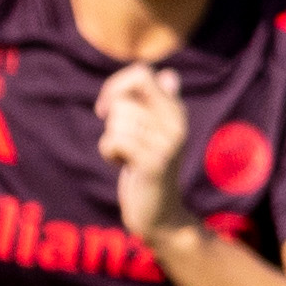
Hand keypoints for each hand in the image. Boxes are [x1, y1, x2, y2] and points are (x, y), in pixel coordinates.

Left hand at [101, 62, 195, 241]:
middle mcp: (177, 123)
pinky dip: (108, 153)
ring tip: (128, 156)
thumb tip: (169, 75)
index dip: (117, 86)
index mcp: (177, 111)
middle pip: (122, 102)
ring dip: (111, 141)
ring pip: (116, 122)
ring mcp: (168, 143)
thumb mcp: (155, 132)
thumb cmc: (149, 168)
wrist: (160, 212)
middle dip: (113, 122)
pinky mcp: (154, 163)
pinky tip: (122, 165)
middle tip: (128, 144)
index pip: (142, 73)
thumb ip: (159, 103)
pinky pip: (114, 141)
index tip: (109, 107)